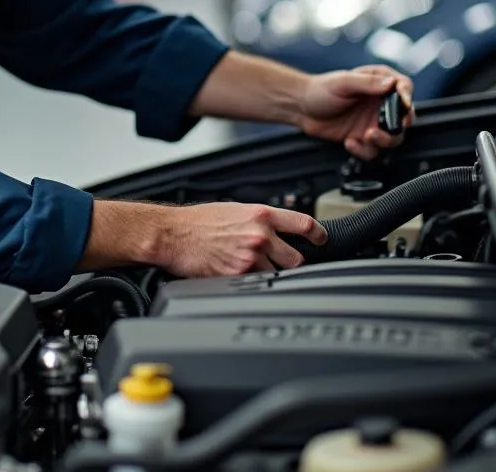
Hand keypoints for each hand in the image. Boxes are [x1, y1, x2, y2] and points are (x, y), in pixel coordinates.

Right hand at [161, 202, 326, 274]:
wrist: (173, 234)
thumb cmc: (198, 221)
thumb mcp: (234, 210)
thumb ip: (259, 220)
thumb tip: (277, 230)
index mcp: (260, 215)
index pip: (304, 224)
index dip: (319, 235)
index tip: (322, 240)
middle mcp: (260, 235)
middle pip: (296, 258)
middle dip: (290, 263)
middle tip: (278, 263)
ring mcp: (251, 258)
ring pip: (276, 276)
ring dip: (268, 276)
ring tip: (249, 269)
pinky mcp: (238, 277)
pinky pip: (257, 286)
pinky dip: (252, 285)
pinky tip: (238, 276)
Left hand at [299, 64, 413, 160]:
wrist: (300, 108)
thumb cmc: (320, 90)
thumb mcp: (343, 82)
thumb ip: (368, 83)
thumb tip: (391, 83)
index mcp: (378, 83)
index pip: (404, 87)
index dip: (407, 97)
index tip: (403, 105)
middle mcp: (379, 103)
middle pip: (404, 118)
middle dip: (398, 126)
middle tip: (383, 128)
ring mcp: (372, 122)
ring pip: (392, 138)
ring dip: (383, 141)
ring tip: (367, 135)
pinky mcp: (363, 138)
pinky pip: (373, 150)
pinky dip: (364, 150)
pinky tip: (350, 142)